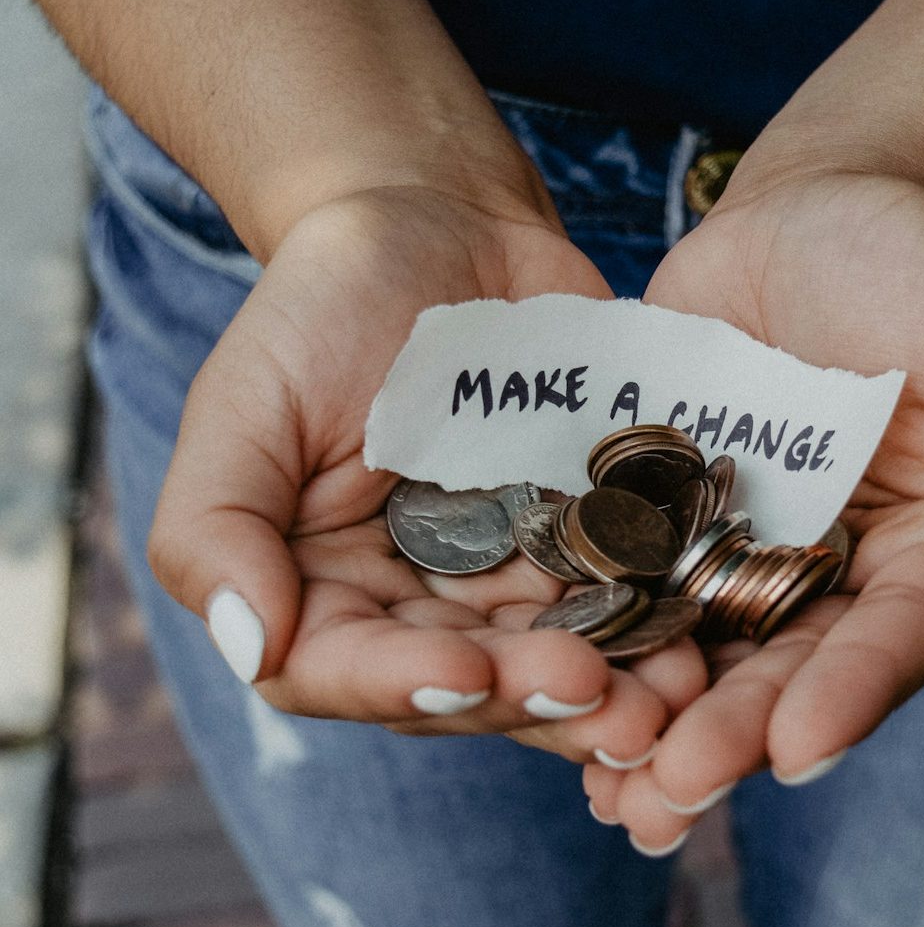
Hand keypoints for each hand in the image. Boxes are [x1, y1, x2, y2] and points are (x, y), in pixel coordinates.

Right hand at [148, 185, 706, 763]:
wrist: (440, 224)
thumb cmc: (325, 306)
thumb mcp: (246, 402)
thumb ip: (216, 526)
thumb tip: (250, 645)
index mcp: (324, 589)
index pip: (348, 670)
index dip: (405, 684)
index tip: (469, 671)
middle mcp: (419, 602)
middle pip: (472, 684)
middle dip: (535, 699)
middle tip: (605, 702)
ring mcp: (511, 573)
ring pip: (559, 656)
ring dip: (618, 687)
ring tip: (675, 695)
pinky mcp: (586, 535)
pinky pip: (624, 591)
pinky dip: (661, 618)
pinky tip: (703, 634)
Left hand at [585, 172, 923, 846]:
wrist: (815, 211)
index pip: (904, 637)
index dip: (856, 692)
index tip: (798, 745)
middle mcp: (843, 579)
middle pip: (794, 670)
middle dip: (736, 734)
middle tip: (674, 790)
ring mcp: (748, 554)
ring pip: (707, 654)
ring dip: (659, 723)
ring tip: (610, 788)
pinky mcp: (668, 521)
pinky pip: (634, 587)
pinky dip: (601, 641)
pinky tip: (551, 695)